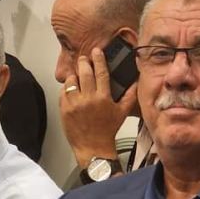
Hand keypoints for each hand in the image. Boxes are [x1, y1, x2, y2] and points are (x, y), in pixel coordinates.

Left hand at [60, 47, 139, 168]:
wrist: (93, 147)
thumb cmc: (108, 130)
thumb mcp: (122, 112)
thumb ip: (130, 95)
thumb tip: (136, 81)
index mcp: (103, 98)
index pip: (101, 72)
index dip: (99, 59)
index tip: (96, 51)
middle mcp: (88, 99)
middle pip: (84, 72)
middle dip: (84, 62)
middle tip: (84, 58)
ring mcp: (74, 104)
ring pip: (71, 81)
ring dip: (74, 75)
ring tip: (77, 75)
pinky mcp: (64, 110)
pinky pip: (63, 92)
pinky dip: (66, 88)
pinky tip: (71, 89)